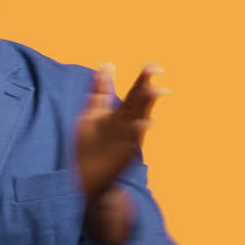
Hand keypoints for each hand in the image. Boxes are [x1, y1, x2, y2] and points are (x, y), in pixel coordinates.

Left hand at [76, 63, 167, 198]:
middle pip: (135, 101)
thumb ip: (99, 92)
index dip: (137, 79)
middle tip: (153, 68)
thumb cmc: (90, 147)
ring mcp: (125, 137)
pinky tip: (143, 123)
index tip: (146, 64)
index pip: (128, 92)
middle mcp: (124, 124)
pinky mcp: (125, 152)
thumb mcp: (91, 115)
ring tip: (154, 90)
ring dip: (146, 105)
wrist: (92, 180)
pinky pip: (133, 140)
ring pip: (138, 118)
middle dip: (143, 85)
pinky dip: (138, 131)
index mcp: (117, 114)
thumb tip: (106, 65)